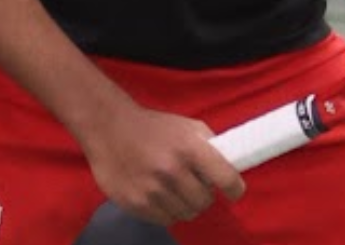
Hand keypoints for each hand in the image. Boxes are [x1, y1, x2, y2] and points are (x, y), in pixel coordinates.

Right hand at [74, 101, 245, 224]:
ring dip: (185, 204)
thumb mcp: (187, 126)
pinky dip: (167, 211)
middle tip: (195, 185)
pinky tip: (160, 195)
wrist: (109, 128)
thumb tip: (231, 166)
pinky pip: (165, 220)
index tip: (234, 191)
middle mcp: (172, 170)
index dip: (235, 189)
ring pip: (186, 214)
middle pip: (205, 202)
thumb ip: (211, 145)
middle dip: (204, 195)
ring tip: (175, 189)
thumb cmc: (153, 127)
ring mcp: (152, 190)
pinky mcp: (136, 203)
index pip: (226, 179)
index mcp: (189, 148)